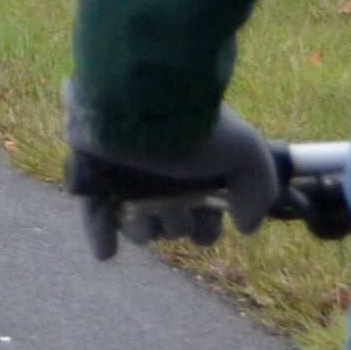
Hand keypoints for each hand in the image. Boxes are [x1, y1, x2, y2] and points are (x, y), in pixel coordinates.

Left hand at [63, 96, 281, 259]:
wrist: (143, 99)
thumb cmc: (197, 127)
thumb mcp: (247, 153)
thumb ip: (257, 191)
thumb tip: (246, 225)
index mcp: (195, 169)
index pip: (203, 216)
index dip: (206, 228)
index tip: (206, 220)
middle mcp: (160, 173)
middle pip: (169, 223)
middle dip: (174, 225)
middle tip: (173, 206)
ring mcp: (124, 174)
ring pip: (134, 223)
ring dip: (142, 228)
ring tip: (142, 212)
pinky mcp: (92, 173)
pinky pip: (93, 211)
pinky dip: (100, 232)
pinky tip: (107, 250)